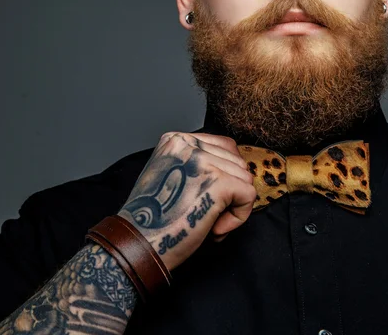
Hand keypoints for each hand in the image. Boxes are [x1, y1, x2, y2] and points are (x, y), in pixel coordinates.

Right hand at [117, 132, 255, 270]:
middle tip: (205, 215)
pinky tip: (215, 229)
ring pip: (245, 178)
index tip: (205, 199)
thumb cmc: (156, 221)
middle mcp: (188, 144)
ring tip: (207, 223)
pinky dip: (239, 216)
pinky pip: (249, 194)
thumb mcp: (171, 177)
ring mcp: (203, 162)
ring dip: (233, 206)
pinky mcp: (217, 182)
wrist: (138, 247)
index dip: (225, 176)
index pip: (224, 147)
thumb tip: (237, 167)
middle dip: (230, 192)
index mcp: (175, 140)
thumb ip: (197, 165)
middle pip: (237, 162)